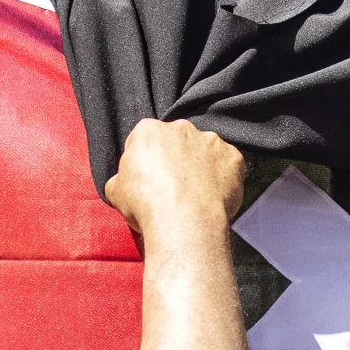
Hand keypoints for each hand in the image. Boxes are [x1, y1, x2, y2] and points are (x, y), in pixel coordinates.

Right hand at [105, 118, 246, 234]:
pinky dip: (224, 178)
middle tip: (175, 189)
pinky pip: (229, 166)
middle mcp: (181, 128)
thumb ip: (122, 178)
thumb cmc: (145, 204)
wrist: (183, 221)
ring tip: (197, 196)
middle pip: (178, 142)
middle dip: (176, 160)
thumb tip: (125, 182)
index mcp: (149, 130)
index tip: (149, 181)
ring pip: (205, 152)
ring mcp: (210, 141)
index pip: (145, 141)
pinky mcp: (233, 157)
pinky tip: (215, 197)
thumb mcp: (115, 191)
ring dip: (202, 167)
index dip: (147, 162)